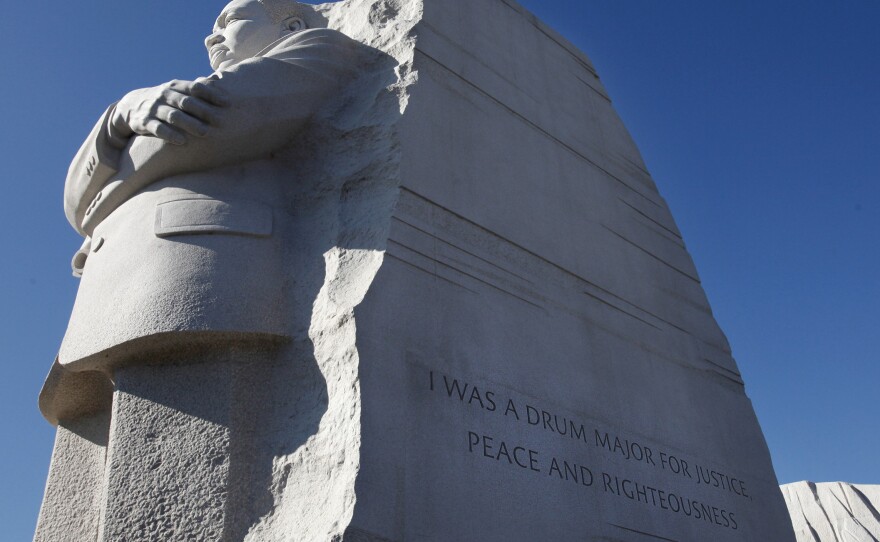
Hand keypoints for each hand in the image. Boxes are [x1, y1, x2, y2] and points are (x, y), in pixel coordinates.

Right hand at [109, 78, 228, 146]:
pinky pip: (158, 128)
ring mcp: (154, 108)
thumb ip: (196, 88)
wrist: (132, 105)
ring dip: (190, 124)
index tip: (227, 102)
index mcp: (175, 86)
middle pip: (186, 102)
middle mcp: (165, 95)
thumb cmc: (166, 99)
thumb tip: (220, 79)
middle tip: (220, 120)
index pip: (195, 87)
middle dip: (204, 111)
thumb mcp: (177, 90)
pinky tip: (182, 141)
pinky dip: (170, 134)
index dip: (211, 94)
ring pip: (173, 115)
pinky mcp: (145, 122)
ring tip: (205, 132)